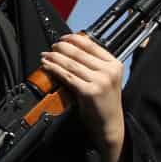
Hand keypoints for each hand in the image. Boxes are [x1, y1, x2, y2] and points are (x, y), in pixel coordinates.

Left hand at [39, 34, 125, 161]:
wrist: (109, 124)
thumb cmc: (105, 102)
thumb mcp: (105, 78)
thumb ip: (94, 64)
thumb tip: (71, 49)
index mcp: (114, 64)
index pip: (92, 45)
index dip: (74, 39)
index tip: (63, 38)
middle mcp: (109, 71)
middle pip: (79, 53)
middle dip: (61, 47)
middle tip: (52, 47)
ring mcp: (100, 81)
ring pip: (71, 64)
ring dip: (55, 58)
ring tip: (45, 56)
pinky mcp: (89, 91)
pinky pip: (67, 76)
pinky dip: (55, 69)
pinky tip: (47, 67)